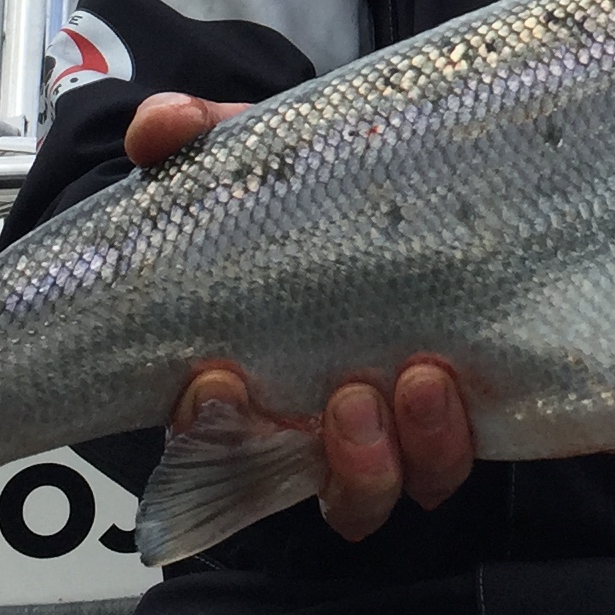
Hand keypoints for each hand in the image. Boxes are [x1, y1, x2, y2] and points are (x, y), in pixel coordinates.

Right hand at [133, 93, 478, 539]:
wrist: (421, 196)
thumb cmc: (317, 200)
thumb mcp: (259, 160)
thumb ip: (197, 135)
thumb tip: (160, 123)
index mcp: (237, 377)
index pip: (204, 436)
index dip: (205, 431)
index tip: (215, 385)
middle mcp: (302, 423)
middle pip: (302, 477)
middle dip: (328, 454)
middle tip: (345, 395)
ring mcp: (376, 437)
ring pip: (372, 491)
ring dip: (389, 455)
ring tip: (417, 380)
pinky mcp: (443, 431)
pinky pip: (439, 472)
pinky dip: (443, 443)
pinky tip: (454, 386)